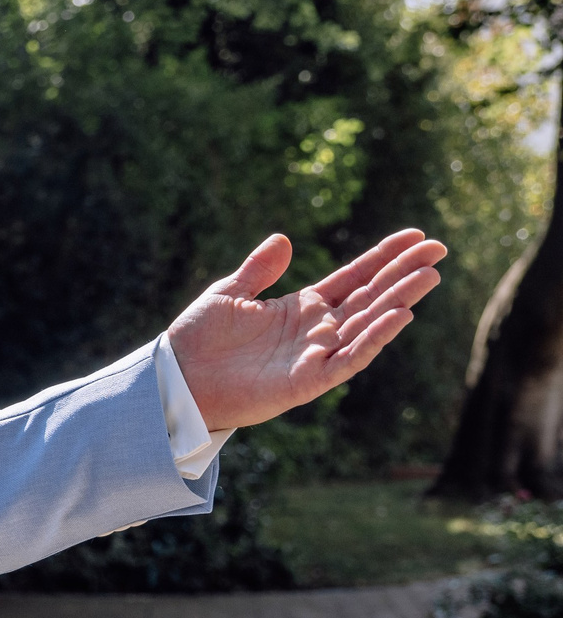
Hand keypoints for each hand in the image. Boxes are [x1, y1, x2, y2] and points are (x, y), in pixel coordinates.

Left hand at [169, 229, 446, 431]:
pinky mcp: (310, 381)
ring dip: (398, 300)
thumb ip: (259, 269)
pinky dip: (374, 337)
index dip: (384, 257)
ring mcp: (317, 355)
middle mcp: (318, 330)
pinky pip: (350, 358)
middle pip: (370, 296)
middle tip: (440, 249)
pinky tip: (400, 315)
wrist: (177, 378)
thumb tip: (284, 238)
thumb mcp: (229, 293)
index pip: (354, 277)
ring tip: (429, 276)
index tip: (416, 236)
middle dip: (404, 273)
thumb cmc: (199, 339)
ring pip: (368, 324)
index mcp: (303, 307)